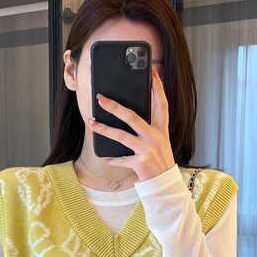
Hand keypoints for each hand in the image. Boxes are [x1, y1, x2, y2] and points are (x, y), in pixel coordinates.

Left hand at [88, 66, 175, 181]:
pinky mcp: (140, 163)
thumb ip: (149, 126)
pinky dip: (112, 159)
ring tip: (92, 123)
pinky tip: (105, 157)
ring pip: (122, 136)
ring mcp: (147, 150)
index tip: (152, 72)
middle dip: (115, 107)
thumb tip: (128, 112)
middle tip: (101, 98)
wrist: (165, 184)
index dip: (158, 88)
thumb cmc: (159, 159)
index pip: (161, 104)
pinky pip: (121, 159)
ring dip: (104, 129)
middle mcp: (155, 137)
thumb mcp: (159, 140)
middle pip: (133, 117)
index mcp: (162, 129)